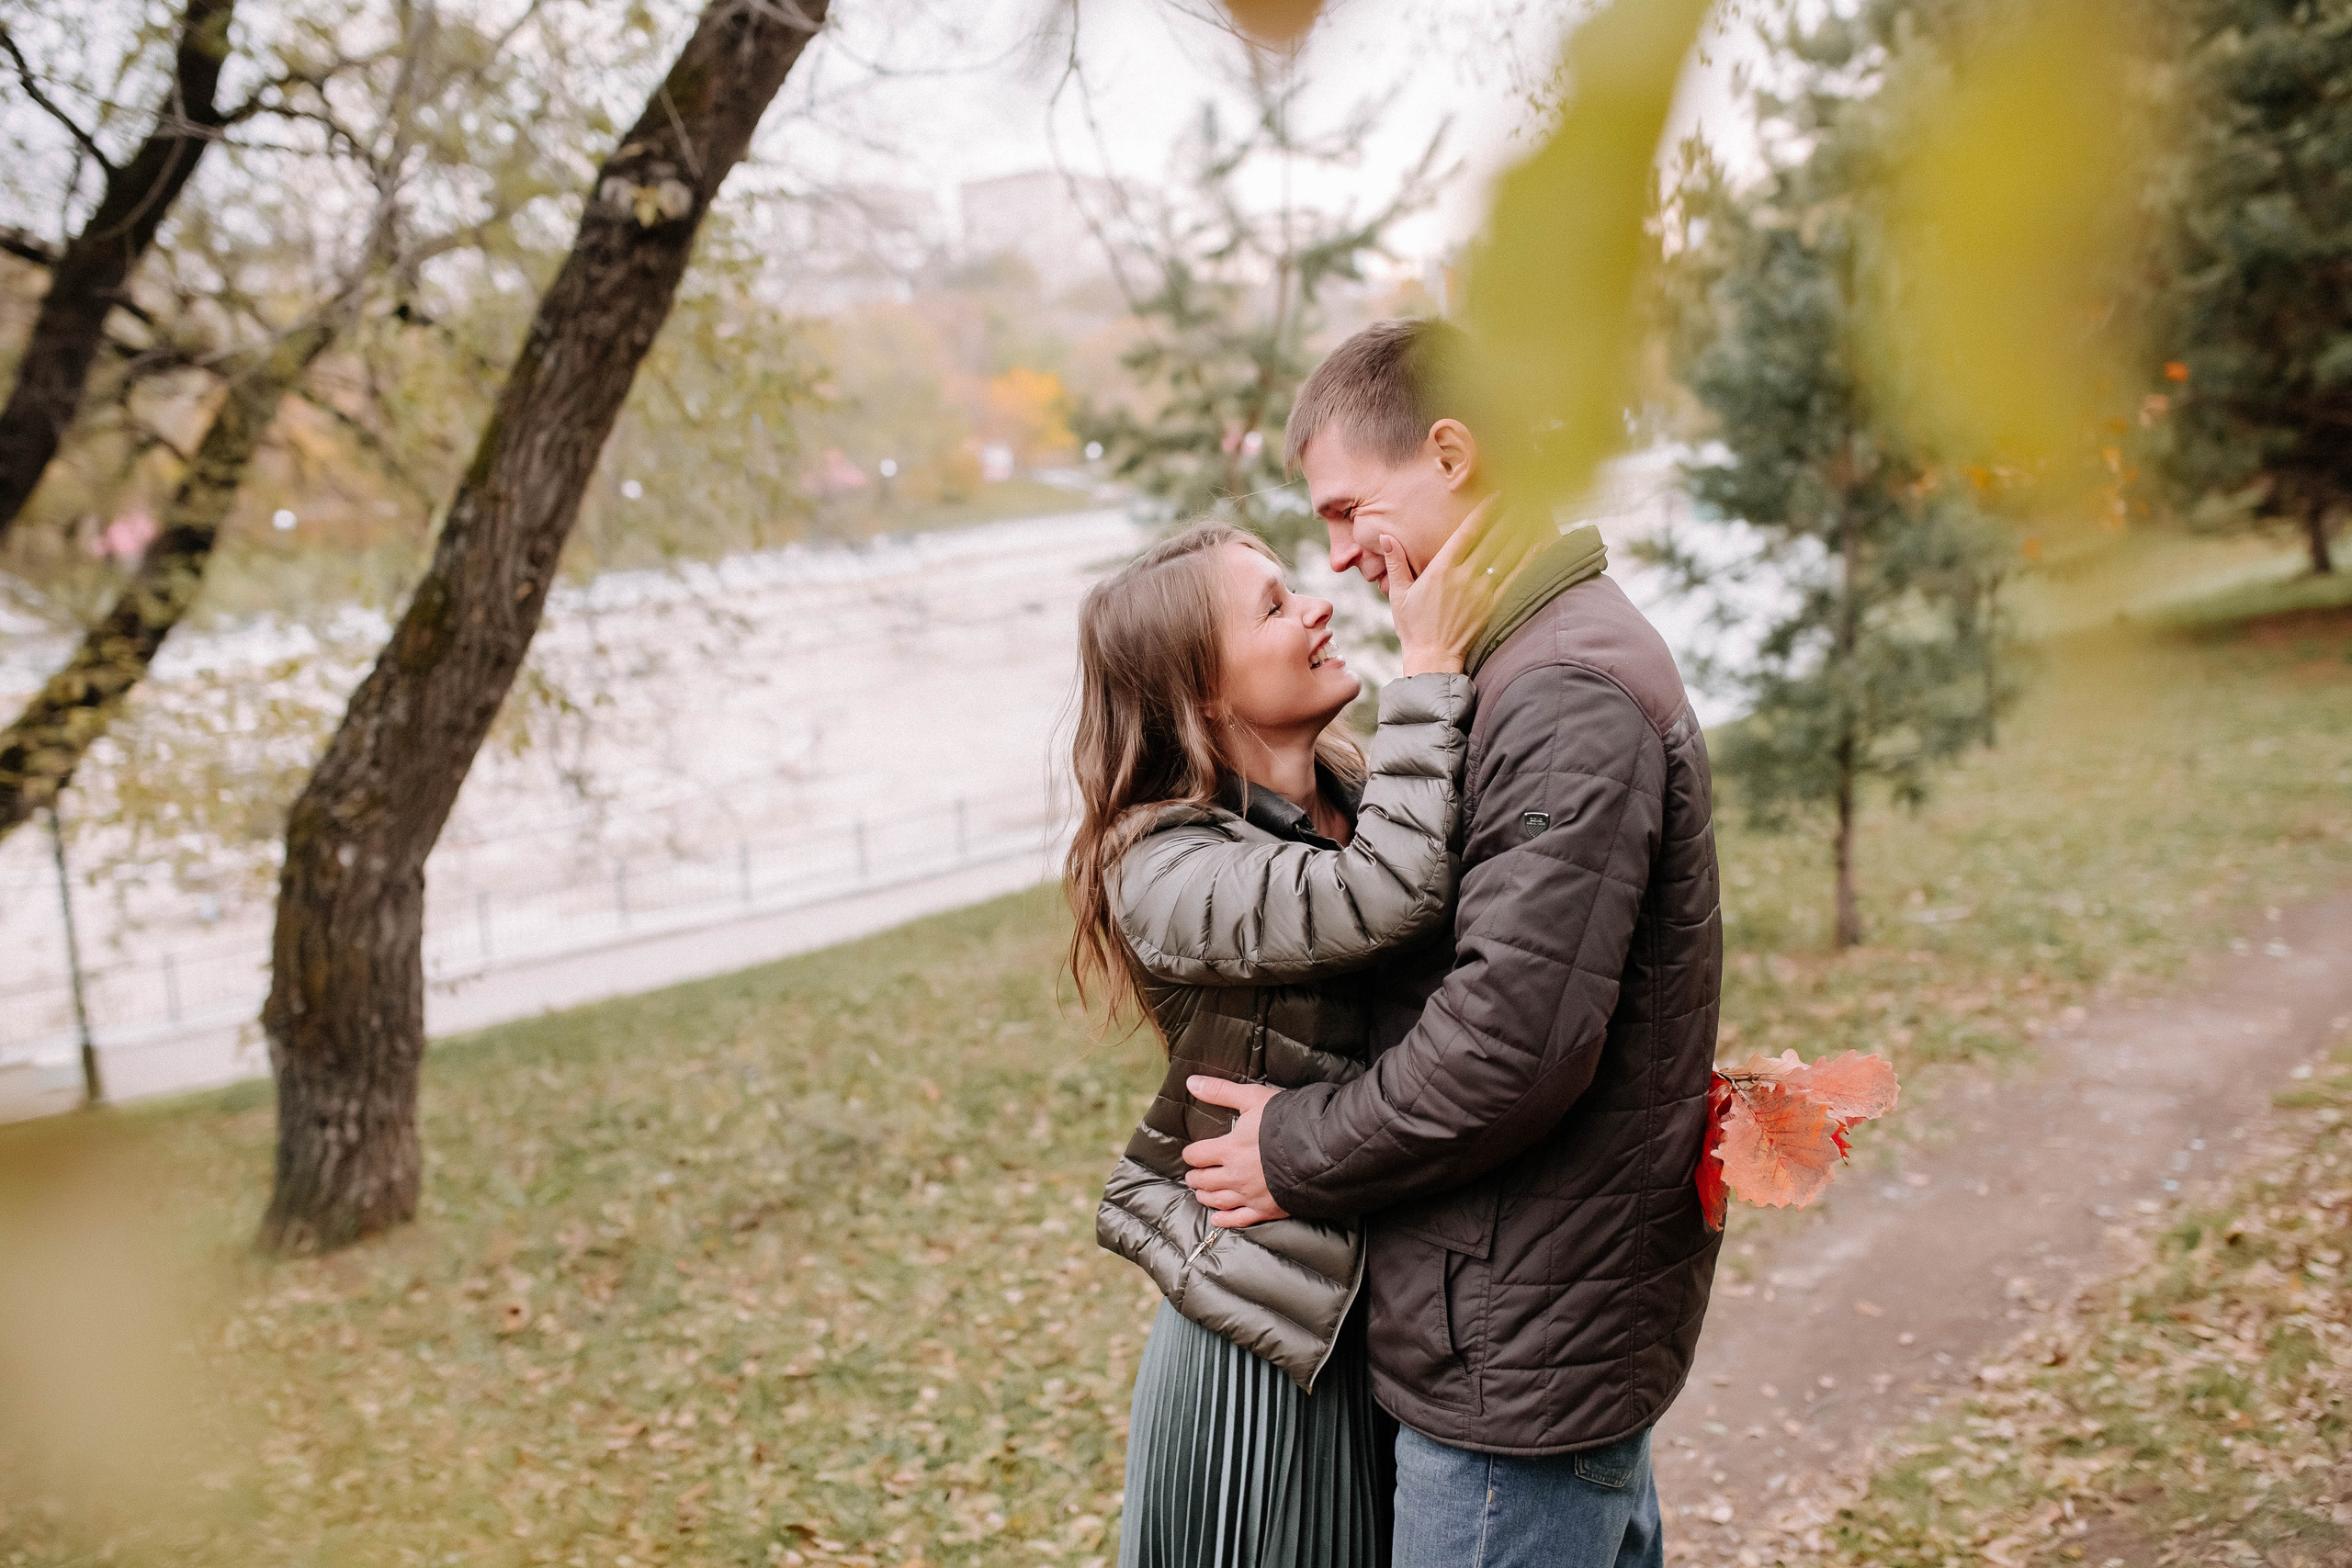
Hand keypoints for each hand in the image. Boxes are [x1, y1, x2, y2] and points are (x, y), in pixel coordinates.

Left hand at [1180, 1077, 1289, 1228]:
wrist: (1322, 1149)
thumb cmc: (1288, 1120)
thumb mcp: (1253, 1098)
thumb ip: (1220, 1091)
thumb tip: (1191, 1082)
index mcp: (1229, 1149)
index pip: (1196, 1155)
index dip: (1190, 1154)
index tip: (1192, 1153)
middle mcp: (1235, 1175)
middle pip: (1203, 1180)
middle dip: (1195, 1177)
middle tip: (1194, 1175)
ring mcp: (1250, 1195)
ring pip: (1217, 1201)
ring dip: (1205, 1196)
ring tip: (1202, 1193)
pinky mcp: (1266, 1209)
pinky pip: (1239, 1220)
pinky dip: (1225, 1220)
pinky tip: (1217, 1219)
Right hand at [1384, 494, 1536, 676]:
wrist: (1433, 659)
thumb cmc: (1413, 627)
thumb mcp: (1399, 594)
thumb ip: (1395, 563)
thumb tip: (1385, 537)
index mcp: (1441, 569)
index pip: (1467, 532)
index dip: (1484, 511)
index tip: (1497, 496)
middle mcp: (1464, 577)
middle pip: (1492, 539)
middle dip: (1508, 516)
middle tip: (1523, 499)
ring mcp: (1481, 592)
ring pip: (1507, 555)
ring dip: (1522, 534)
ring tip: (1535, 516)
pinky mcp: (1493, 607)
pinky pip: (1515, 579)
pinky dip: (1529, 561)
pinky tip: (1539, 547)